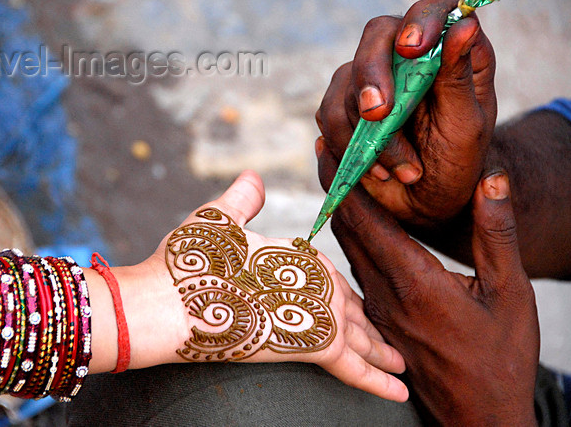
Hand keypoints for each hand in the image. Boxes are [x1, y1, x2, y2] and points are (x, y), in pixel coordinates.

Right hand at [117, 171, 407, 401]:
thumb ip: (242, 199)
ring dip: (379, 353)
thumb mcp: (217, 219)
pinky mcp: (312, 344)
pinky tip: (399, 394)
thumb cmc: (188, 260)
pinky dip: (378, 382)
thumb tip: (254, 177)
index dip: (339, 295)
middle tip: (389, 344)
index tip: (352, 308)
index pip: (330, 277)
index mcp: (297, 254)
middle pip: (350, 307)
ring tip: (401, 367)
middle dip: (367, 327)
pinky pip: (354, 368)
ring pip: (359, 336)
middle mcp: (315, 280)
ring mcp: (318, 311)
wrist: (170, 301)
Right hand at [316, 0, 497, 226]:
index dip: (423, 18)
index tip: (413, 48)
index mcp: (448, 51)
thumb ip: (460, 78)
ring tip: (399, 171)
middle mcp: (406, 57)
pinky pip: (328, 113)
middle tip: (378, 114)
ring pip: (346, 80)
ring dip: (366, 130)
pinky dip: (347, 144)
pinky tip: (376, 171)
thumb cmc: (457, 165)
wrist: (426, 207)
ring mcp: (371, 80)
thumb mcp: (466, 127)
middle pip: (377, 36)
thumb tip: (465, 26)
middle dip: (372, 75)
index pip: (436, 7)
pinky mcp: (344, 107)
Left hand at [330, 172, 538, 424]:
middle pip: (346, 229)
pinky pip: (356, 272)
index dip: (345, 179)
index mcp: (412, 280)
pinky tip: (359, 228)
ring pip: (348, 250)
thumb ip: (495, 234)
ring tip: (339, 179)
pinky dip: (353, 241)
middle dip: (335, 186)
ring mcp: (375, 310)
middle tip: (328, 149)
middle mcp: (382, 293)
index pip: (364, 219)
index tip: (331, 147)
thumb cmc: (500, 358)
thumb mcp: (510, 293)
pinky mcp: (377, 321)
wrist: (479, 416)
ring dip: (342, 213)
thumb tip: (489, 180)